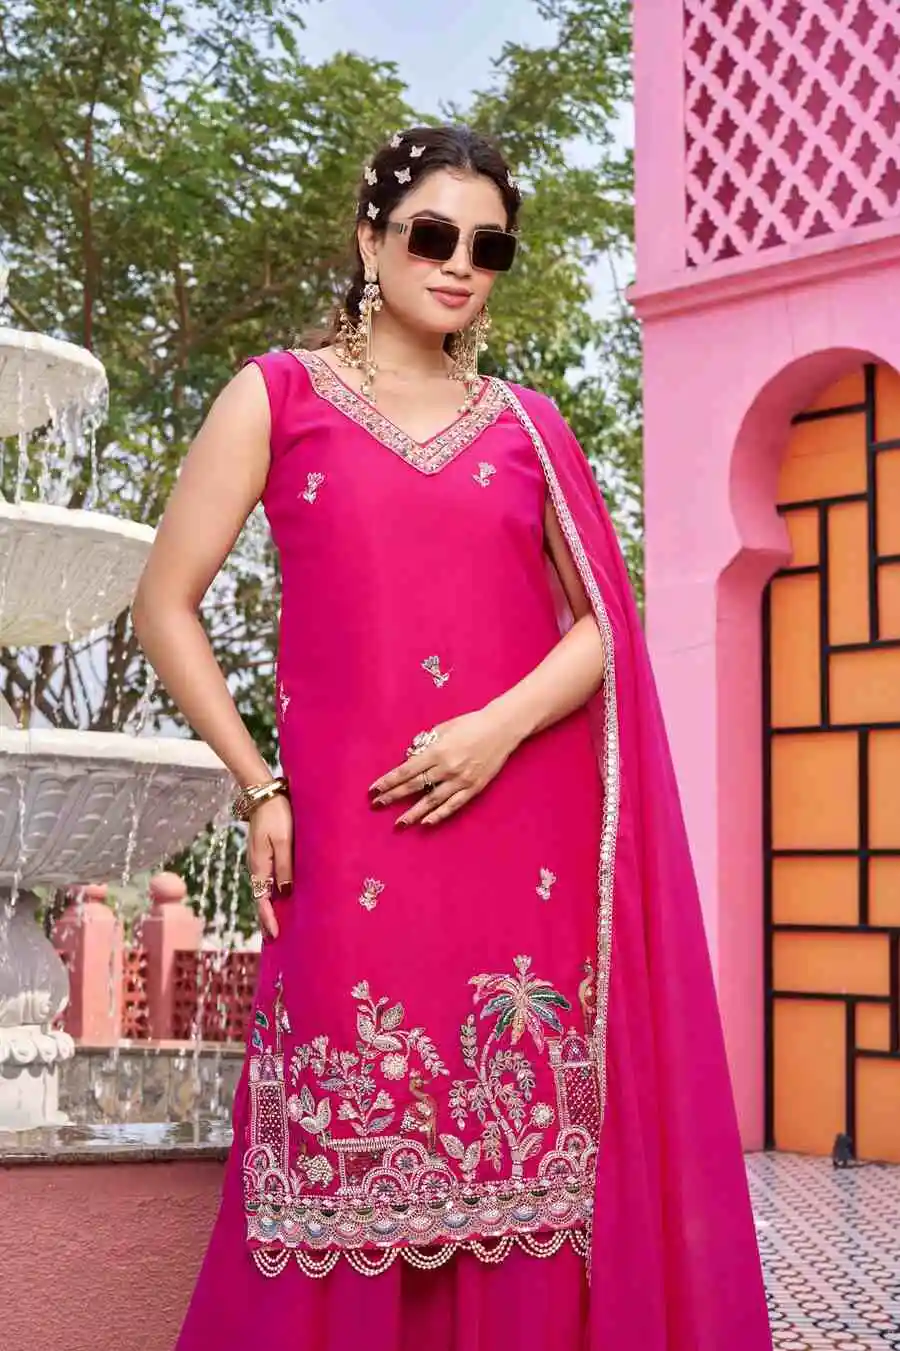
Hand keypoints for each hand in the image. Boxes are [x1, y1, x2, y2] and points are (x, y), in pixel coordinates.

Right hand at [247, 793, 293, 937]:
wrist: (264, 795)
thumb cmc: (277, 815)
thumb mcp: (284, 841)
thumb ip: (285, 867)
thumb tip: (286, 892)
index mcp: (259, 866)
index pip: (261, 900)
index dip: (268, 919)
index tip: (275, 935)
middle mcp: (255, 867)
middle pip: (259, 899)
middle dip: (266, 919)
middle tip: (274, 939)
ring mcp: (258, 860)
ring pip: (262, 890)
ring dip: (268, 907)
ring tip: (276, 924)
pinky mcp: (263, 854)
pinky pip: (266, 879)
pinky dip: (270, 893)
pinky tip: (279, 897)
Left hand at [368, 707, 520, 827]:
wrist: (501, 729)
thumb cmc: (471, 724)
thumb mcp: (444, 728)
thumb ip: (426, 743)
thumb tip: (410, 758)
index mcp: (437, 751)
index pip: (407, 770)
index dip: (389, 781)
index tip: (374, 789)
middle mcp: (447, 768)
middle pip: (415, 786)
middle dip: (394, 796)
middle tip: (378, 805)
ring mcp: (461, 780)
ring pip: (432, 800)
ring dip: (414, 813)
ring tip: (399, 823)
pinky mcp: (473, 788)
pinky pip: (453, 805)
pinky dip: (439, 815)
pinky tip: (426, 823)